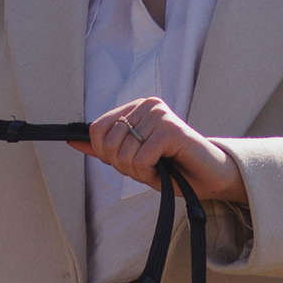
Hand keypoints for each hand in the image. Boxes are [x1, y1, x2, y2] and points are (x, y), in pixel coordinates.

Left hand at [75, 96, 243, 204]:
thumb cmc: (173, 168)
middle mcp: (147, 105)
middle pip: (108, 144)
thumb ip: (104, 148)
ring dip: (139, 172)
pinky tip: (167, 170)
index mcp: (136, 107)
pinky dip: (151, 174)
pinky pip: (142, 160)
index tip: (127, 162)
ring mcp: (159, 115)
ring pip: (124, 155)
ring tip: (160, 168)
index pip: (97, 129)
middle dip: (124, 167)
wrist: (210, 178)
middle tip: (148, 167)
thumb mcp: (132, 159)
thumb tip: (72, 140)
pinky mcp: (170, 129)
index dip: (104, 154)